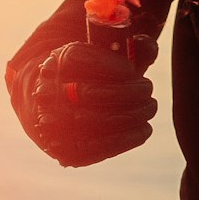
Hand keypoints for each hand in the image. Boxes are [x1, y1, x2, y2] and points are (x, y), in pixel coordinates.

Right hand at [26, 36, 159, 166]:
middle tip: (147, 88)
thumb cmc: (93, 75)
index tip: (131, 69)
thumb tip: (149, 48)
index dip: (106, 64)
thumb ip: (131, 48)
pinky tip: (144, 129)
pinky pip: (96, 148)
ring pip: (93, 121)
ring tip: (150, 107)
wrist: (60, 106)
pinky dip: (125, 139)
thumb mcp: (106, 55)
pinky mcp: (66, 151)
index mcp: (56, 63)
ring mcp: (54, 126)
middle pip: (87, 92)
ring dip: (130, 115)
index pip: (75, 59)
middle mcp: (48, 93)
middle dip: (126, 91)